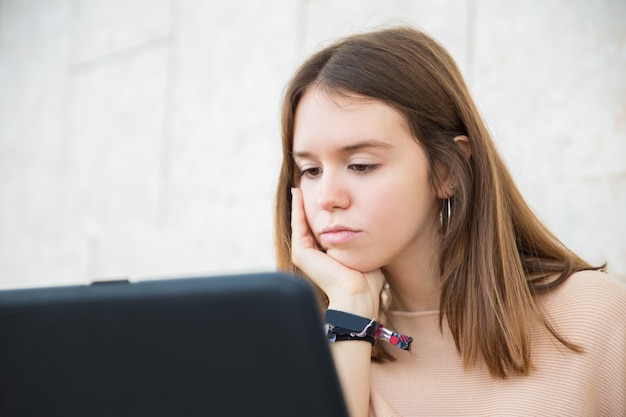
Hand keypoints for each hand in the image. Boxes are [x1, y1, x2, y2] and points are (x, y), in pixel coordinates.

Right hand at [290, 187, 383, 316]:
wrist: (359, 295)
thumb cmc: (369, 278)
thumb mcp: (366, 250)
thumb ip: (364, 237)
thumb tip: (376, 222)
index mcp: (327, 255)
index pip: (322, 226)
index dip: (324, 208)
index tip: (326, 192)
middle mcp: (313, 255)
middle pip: (309, 222)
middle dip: (310, 202)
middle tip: (307, 181)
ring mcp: (305, 255)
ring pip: (300, 222)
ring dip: (300, 202)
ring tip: (299, 182)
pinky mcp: (301, 254)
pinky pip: (298, 225)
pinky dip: (297, 209)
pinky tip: (298, 193)